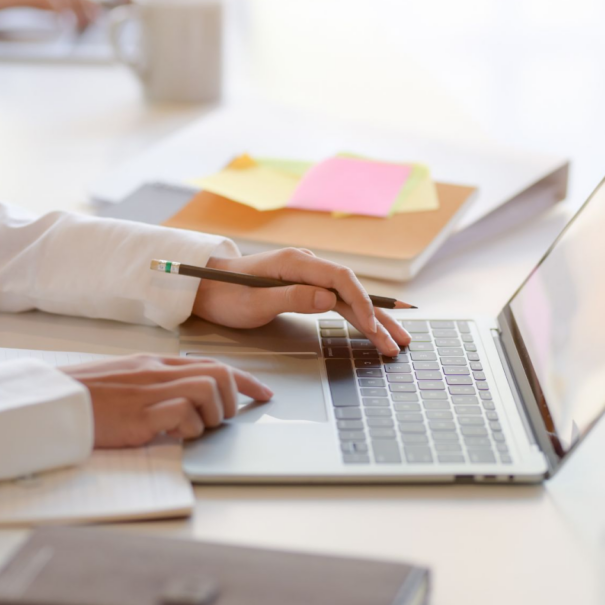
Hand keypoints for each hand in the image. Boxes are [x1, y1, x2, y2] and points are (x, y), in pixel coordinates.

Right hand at [61, 354, 272, 447]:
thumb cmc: (84, 397)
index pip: (212, 364)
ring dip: (210, 415)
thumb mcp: (125, 381)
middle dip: (233, 398)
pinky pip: (183, 414)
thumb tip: (185, 402)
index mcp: (155, 363)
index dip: (244, 379)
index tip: (264, 393)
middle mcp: (157, 372)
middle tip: (221, 419)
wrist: (53, 402)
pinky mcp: (141, 414)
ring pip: (208, 391)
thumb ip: (155, 385)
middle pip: (219, 374)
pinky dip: (187, 429)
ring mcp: (150, 391)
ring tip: (191, 429)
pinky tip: (171, 435)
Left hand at [191, 249, 411, 356]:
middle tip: (398, 342)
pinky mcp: (307, 287)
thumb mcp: (254, 302)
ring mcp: (309, 276)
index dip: (361, 304)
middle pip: (352, 290)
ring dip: (373, 320)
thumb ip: (292, 298)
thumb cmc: (225, 295)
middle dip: (378, 317)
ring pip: (349, 299)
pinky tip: (374, 328)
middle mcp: (307, 265)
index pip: (341, 280)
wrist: (206, 287)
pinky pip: (339, 302)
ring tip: (395, 342)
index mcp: (296, 263)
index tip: (372, 328)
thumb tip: (328, 299)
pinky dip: (357, 317)